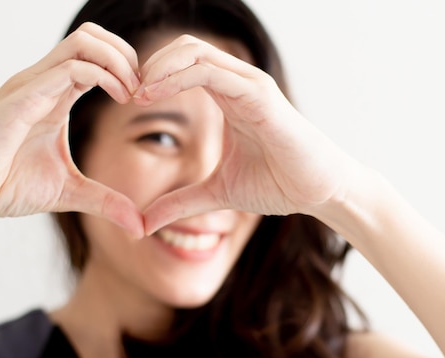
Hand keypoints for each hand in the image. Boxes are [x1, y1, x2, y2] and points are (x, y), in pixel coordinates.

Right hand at [0, 23, 143, 236]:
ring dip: (118, 61)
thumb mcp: (70, 193)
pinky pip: (68, 70)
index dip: (128, 69)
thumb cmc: (5, 185)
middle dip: (127, 55)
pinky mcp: (22, 100)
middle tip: (143, 89)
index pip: (95, 57)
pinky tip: (120, 99)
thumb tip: (139, 226)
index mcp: (55, 96)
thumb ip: (106, 201)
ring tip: (132, 93)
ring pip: (83, 43)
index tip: (144, 98)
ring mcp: (32, 87)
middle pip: (91, 36)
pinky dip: (103, 77)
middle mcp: (44, 83)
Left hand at [135, 35, 349, 234]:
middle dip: (149, 65)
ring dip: (158, 67)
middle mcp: (237, 83)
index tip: (128, 103)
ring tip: (136, 93)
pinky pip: (211, 72)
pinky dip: (177, 77)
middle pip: (184, 48)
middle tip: (126, 93)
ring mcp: (250, 85)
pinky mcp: (260, 95)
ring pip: (194, 51)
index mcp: (227, 98)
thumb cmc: (278, 184)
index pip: (182, 66)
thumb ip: (181, 202)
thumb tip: (144, 223)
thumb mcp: (217, 193)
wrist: (318, 192)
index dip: (151, 78)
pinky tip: (155, 95)